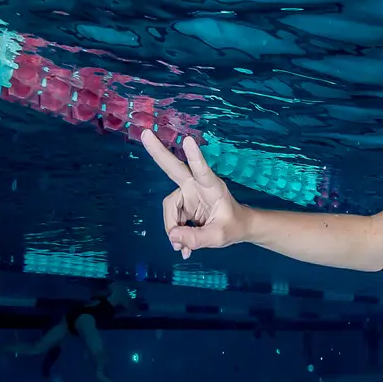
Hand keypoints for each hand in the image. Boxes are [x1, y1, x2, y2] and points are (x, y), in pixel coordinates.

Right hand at [143, 132, 244, 258]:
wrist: (236, 227)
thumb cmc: (233, 226)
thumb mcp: (219, 237)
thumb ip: (198, 238)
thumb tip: (173, 236)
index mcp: (212, 187)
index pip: (202, 171)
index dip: (195, 157)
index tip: (188, 141)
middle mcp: (197, 185)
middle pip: (174, 168)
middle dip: (159, 152)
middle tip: (145, 133)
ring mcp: (187, 193)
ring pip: (169, 209)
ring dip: (173, 229)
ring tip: (184, 248)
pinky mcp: (181, 202)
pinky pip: (171, 218)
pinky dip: (175, 234)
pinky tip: (183, 247)